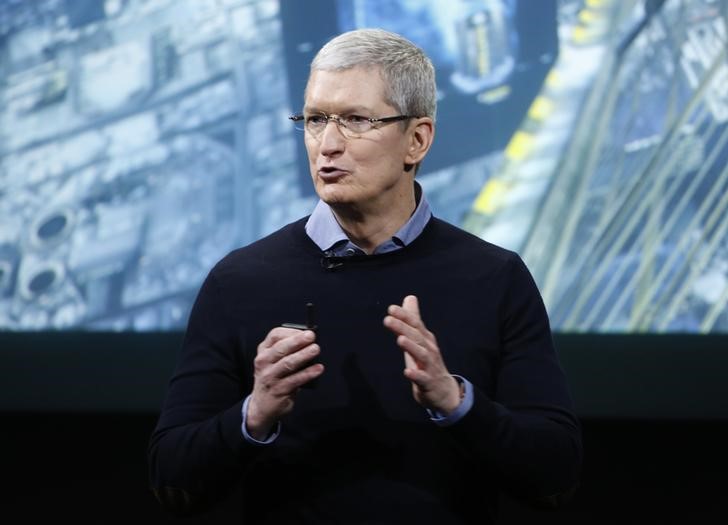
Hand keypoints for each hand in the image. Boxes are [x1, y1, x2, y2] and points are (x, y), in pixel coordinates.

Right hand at [246, 327, 323, 439]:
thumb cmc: (273, 378)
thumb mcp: (274, 362)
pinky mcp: (278, 390)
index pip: (275, 336)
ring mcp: (270, 377)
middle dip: (297, 341)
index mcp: (263, 351)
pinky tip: (318, 369)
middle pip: (281, 348)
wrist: (261, 405)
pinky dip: (307, 374)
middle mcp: (264, 362)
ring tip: (315, 349)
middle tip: (311, 336)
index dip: (291, 332)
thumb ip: (288, 351)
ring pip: (287, 363)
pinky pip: (295, 380)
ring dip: (303, 355)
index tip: (305, 331)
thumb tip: (310, 343)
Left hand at [383, 295, 460, 414]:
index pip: (414, 324)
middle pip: (416, 336)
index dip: (404, 316)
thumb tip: (409, 297)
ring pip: (421, 354)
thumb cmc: (427, 361)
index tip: (391, 308)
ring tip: (400, 339)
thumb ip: (413, 318)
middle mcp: (429, 349)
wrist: (443, 389)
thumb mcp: (420, 338)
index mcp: (425, 338)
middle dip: (403, 327)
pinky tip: (407, 371)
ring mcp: (429, 366)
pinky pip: (422, 378)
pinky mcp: (428, 382)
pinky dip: (415, 374)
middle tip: (388, 319)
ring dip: (411, 347)